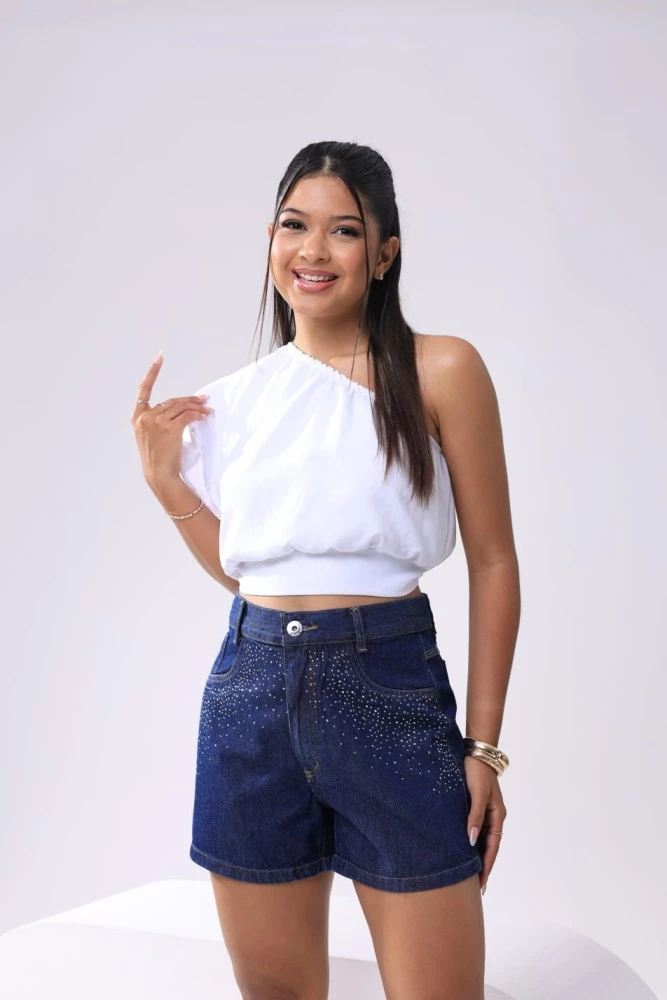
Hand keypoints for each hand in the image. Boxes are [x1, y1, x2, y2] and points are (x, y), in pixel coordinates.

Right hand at [130, 352, 213, 484]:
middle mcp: (144, 417)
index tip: (159, 358)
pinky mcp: (169, 428)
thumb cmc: (159, 459)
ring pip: (181, 407)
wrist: (160, 475)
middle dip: (189, 400)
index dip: (153, 372)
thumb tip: (185, 407)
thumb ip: (161, 420)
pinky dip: (198, 415)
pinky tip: (205, 416)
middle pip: (171, 401)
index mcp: (137, 417)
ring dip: (197, 407)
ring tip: (207, 409)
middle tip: (204, 399)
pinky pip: (188, 416)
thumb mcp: (154, 436)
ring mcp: (156, 422)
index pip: (143, 390)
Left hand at [464, 754, 506, 895]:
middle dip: (482, 866)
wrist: (475, 752)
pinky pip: (474, 829)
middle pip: (488, 846)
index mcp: (497, 816)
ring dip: (476, 855)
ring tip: (468, 873)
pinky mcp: (475, 806)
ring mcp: (485, 812)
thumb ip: (474, 816)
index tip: (481, 883)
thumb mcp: (477, 795)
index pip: (492, 847)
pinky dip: (470, 841)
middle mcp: (493, 816)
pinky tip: (462, 849)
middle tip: (475, 886)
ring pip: (481, 839)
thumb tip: (472, 841)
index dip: (487, 865)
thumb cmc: (476, 772)